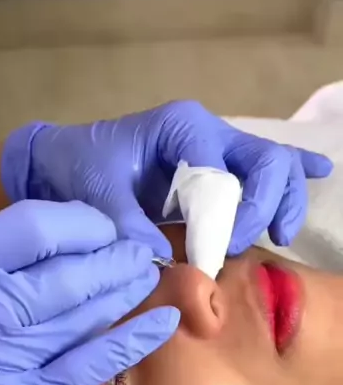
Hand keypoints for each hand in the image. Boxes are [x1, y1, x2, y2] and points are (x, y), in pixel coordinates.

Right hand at [0, 200, 178, 384]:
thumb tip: (64, 234)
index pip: (33, 228)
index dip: (80, 222)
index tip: (100, 225)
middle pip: (67, 273)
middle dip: (113, 256)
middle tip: (138, 247)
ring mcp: (8, 360)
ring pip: (84, 314)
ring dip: (125, 289)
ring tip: (148, 271)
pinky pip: (89, 365)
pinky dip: (130, 341)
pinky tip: (163, 320)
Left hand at [1, 101, 331, 255]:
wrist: (67, 159)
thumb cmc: (80, 167)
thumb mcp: (94, 192)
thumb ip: (124, 221)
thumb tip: (158, 258)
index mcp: (180, 127)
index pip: (220, 172)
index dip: (221, 217)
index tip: (211, 256)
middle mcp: (207, 132)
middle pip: (264, 161)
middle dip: (261, 206)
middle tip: (242, 246)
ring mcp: (217, 147)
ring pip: (273, 165)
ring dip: (282, 200)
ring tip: (278, 234)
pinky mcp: (218, 165)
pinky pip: (266, 163)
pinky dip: (296, 169)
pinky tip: (323, 171)